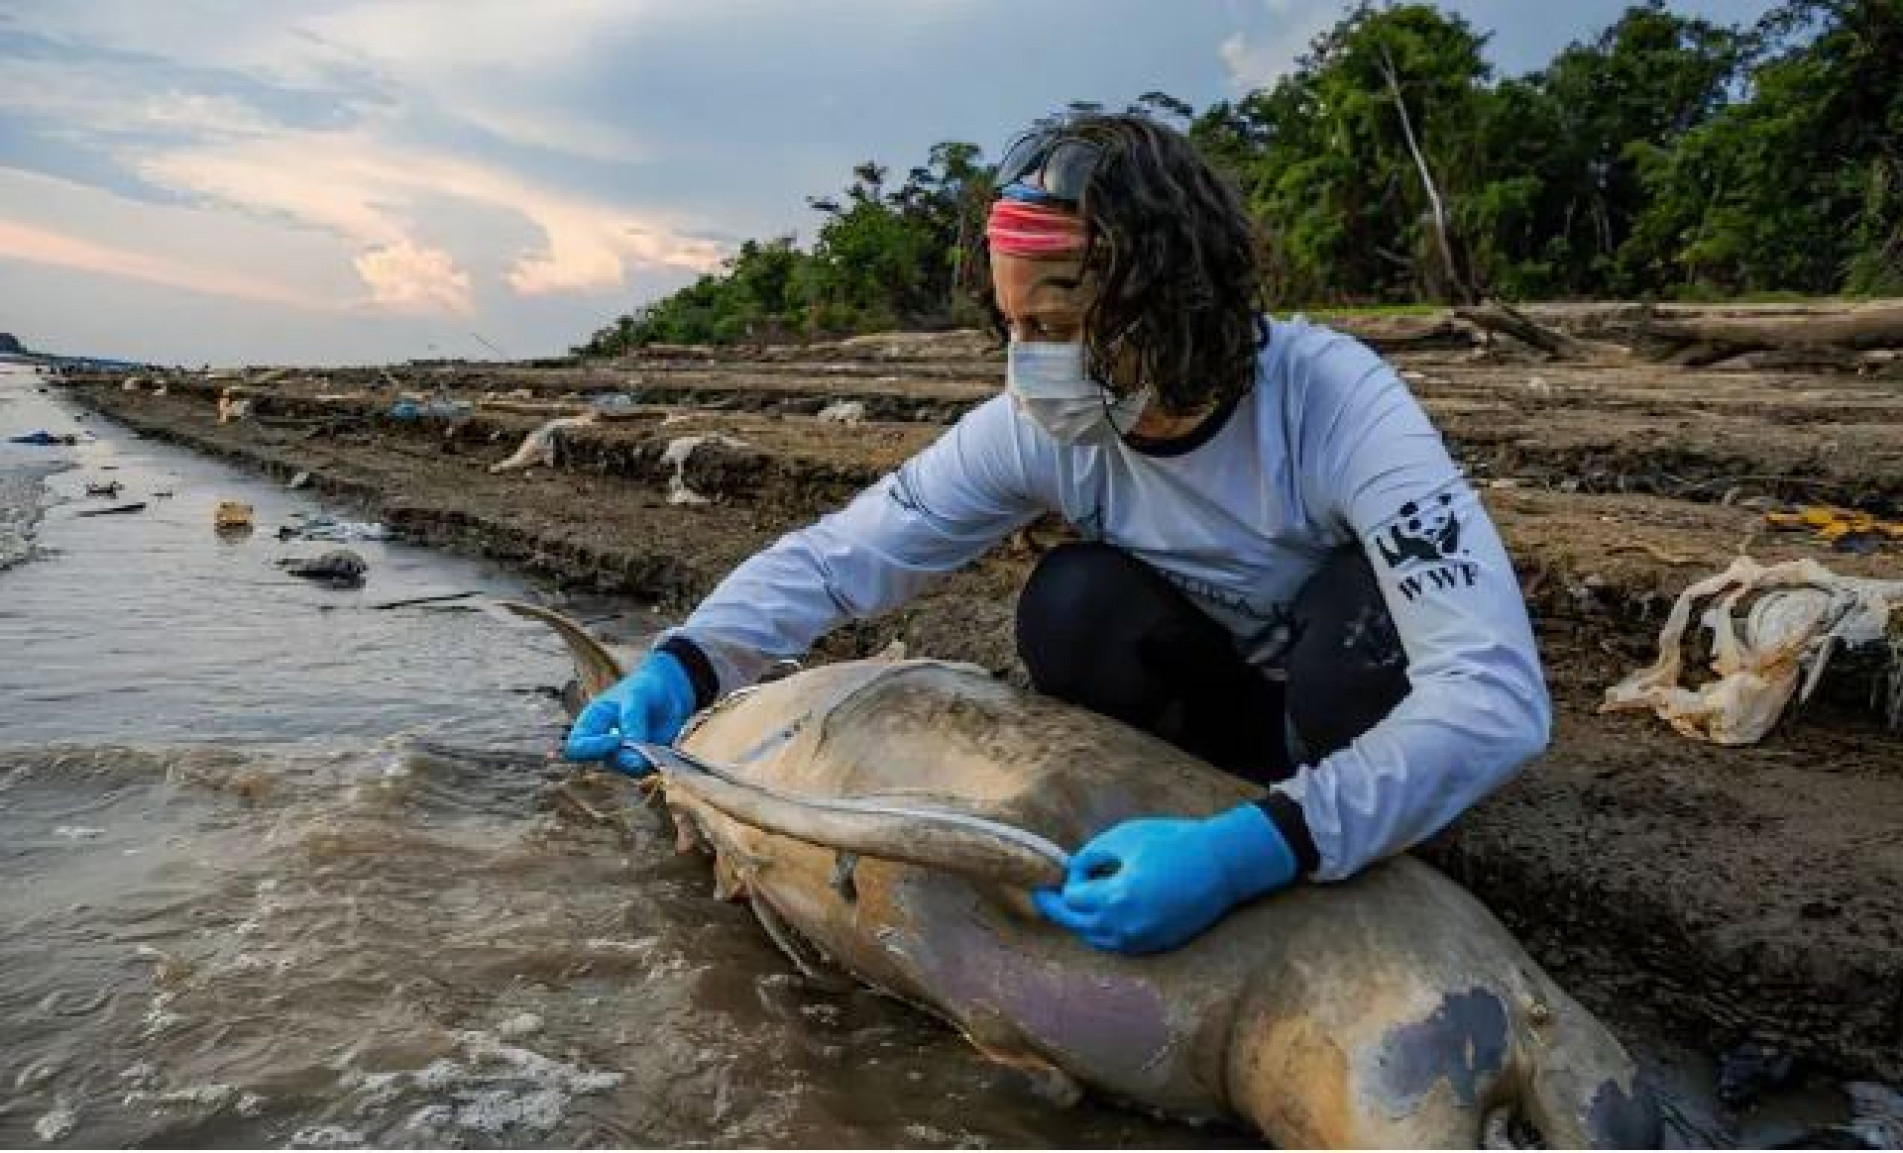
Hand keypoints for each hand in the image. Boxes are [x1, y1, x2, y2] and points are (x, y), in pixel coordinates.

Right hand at [562, 651, 696, 775]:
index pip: (576, 748)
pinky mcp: (639, 760)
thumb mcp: (636, 696)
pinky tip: (662, 745)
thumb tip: (629, 744)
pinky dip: (655, 760)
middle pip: (605, 762)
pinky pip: (644, 769)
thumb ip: (632, 718)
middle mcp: (602, 743)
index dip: (592, 749)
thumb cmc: (643, 689)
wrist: (666, 693)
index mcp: (590, 724)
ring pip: (627, 768)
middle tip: (646, 744)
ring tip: (657, 740)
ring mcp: (620, 754)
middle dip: (626, 756)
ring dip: (644, 758)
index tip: (617, 739)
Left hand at [1034, 803, 1296, 953]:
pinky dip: (1105, 931)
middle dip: (1059, 910)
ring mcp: (1143, 941)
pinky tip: (1104, 914)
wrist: (1222, 865)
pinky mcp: (1157, 946)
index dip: (1069, 880)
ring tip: (1076, 904)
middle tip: (1044, 897)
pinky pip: (1119, 944)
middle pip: (1077, 926)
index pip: (1071, 900)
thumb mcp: (1124, 837)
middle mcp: (1126, 927)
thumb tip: (1073, 872)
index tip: (1072, 867)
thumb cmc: (1173, 843)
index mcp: (1116, 899)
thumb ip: (1091, 856)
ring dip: (1082, 922)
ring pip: (1096, 940)